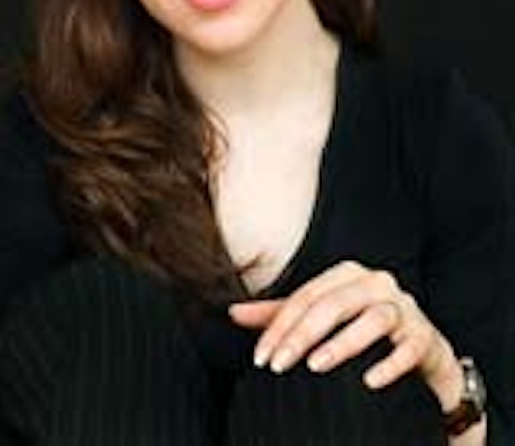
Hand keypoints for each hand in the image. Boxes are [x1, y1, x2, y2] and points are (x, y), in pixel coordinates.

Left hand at [229, 261, 461, 406]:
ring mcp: (404, 308)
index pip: (307, 296)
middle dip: (302, 335)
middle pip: (334, 304)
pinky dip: (389, 363)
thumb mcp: (323, 318)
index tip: (261, 357)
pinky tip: (369, 382)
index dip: (280, 325)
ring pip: (373, 318)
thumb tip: (233, 313)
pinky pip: (409, 346)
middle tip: (279, 365)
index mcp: (347, 275)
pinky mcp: (425, 336)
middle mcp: (376, 283)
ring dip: (343, 343)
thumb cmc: (365, 331)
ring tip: (317, 366)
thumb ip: (282, 315)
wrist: (422, 352)